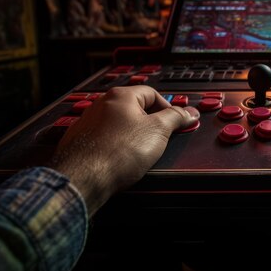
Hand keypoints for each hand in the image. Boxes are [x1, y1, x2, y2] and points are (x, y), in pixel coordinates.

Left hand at [49, 86, 199, 215]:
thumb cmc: (117, 152)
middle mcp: (102, 104)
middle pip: (136, 108)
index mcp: (121, 96)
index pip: (152, 94)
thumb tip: (189, 112)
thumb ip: (176, 117)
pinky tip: (122, 159)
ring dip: (133, 135)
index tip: (176, 121)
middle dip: (151, 123)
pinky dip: (117, 146)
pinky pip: (106, 138)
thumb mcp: (158, 131)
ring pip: (120, 124)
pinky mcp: (81, 140)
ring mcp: (89, 122)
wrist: (84, 177)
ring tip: (141, 152)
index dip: (168, 108)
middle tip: (161, 138)